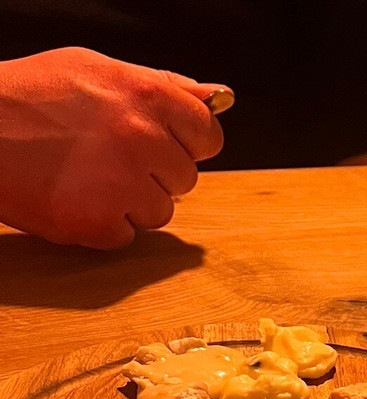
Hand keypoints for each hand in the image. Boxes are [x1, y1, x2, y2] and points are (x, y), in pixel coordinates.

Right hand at [0, 47, 227, 248]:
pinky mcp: (96, 223)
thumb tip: (215, 97)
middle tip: (108, 157)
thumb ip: (162, 84)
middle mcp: (141, 139)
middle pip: (184, 178)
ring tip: (86, 176)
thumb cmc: (28, 95)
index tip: (165, 145)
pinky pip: (126, 236)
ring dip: (131, 202)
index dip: (187, 143)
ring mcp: (120, 185)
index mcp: (148, 97)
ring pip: (159, 211)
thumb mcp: (96, 70)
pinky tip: (72, 197)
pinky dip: (102, 225)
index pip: (208, 135)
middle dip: (155, 173)